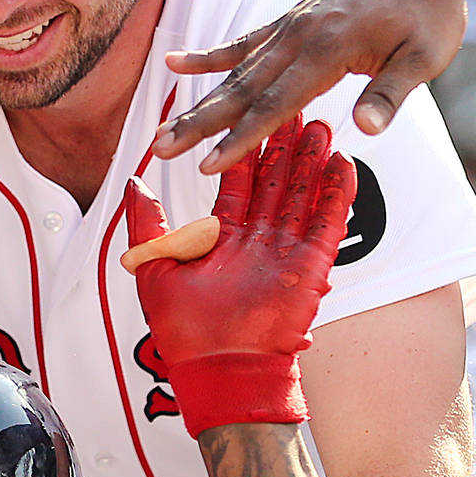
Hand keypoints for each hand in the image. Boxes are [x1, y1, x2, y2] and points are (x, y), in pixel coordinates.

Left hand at [124, 117, 354, 434]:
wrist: (219, 372)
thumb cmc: (183, 331)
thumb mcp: (155, 268)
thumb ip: (148, 224)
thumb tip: (133, 180)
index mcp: (222, 237)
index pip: (237, 182)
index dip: (244, 149)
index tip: (249, 112)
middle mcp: (257, 240)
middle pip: (275, 181)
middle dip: (284, 145)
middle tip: (297, 105)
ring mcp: (286, 252)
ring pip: (303, 195)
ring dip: (312, 161)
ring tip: (322, 124)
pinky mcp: (311, 268)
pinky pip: (326, 225)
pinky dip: (335, 195)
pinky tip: (342, 163)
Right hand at [152, 0, 467, 172]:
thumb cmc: (428, 15)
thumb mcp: (424, 58)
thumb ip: (390, 93)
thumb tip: (367, 130)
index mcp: (328, 51)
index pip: (275, 104)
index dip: (241, 138)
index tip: (209, 165)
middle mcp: (298, 38)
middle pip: (241, 90)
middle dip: (199, 125)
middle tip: (161, 150)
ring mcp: (288, 28)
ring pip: (234, 73)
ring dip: (197, 104)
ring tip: (162, 132)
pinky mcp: (287, 22)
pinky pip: (242, 43)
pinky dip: (208, 56)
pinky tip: (174, 63)